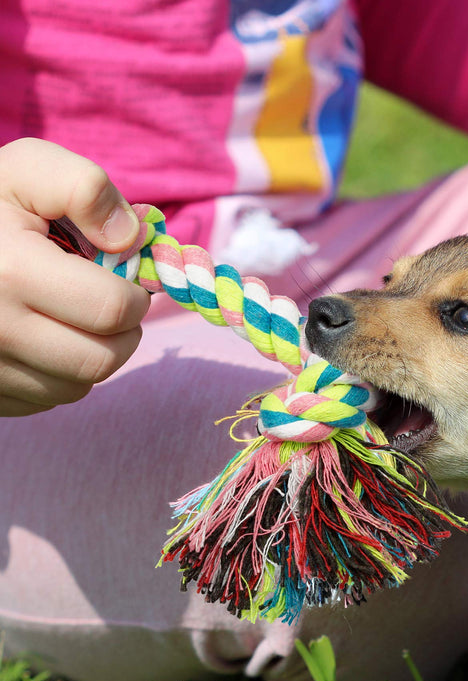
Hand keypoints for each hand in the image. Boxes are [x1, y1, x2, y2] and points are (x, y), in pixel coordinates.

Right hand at [0, 138, 149, 415]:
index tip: (123, 281)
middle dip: (123, 333)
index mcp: (9, 273)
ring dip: (92, 356)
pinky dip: (57, 375)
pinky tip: (43, 338)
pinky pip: (43, 401)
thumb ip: (85, 189)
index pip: (112, 310)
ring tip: (74, 318)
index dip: (134, 295)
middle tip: (112, 306)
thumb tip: (130, 239)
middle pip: (100, 361)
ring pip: (76, 388)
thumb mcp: (27, 171)